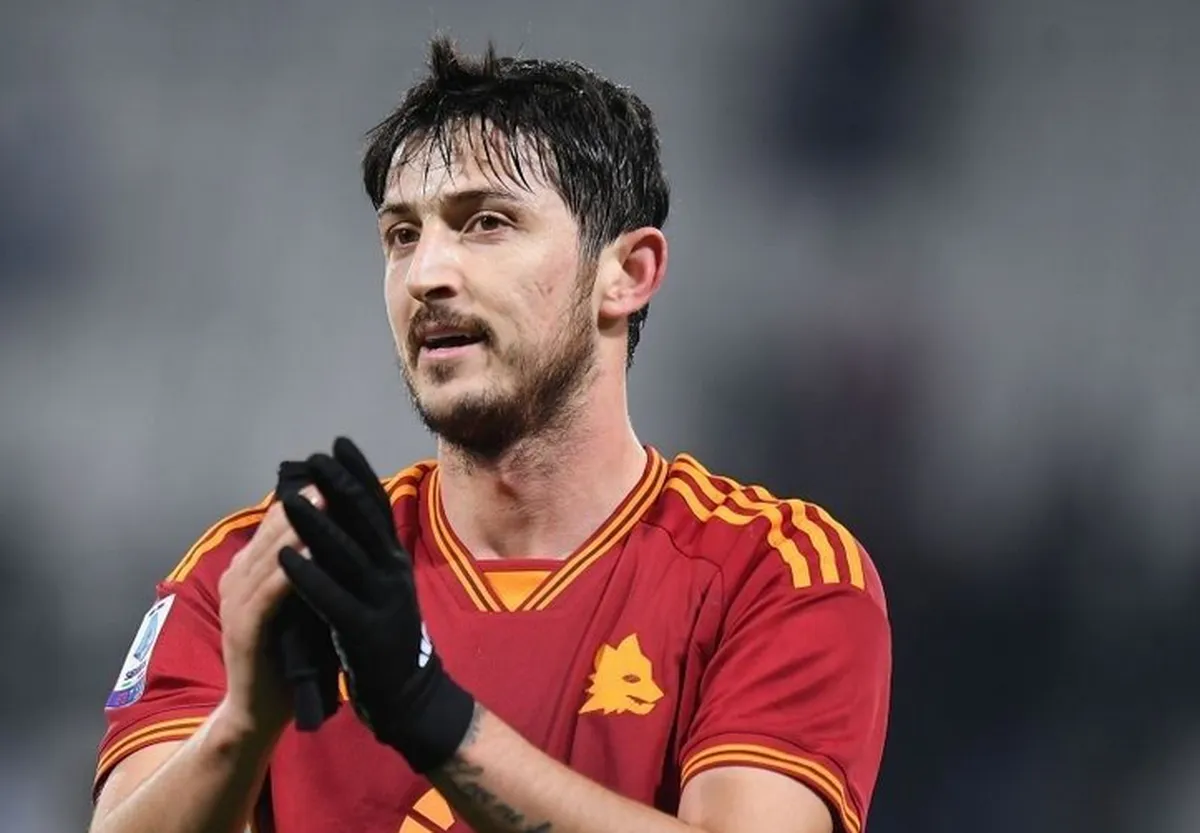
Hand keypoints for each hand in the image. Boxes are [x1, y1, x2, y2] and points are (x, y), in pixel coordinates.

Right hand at [217, 483, 322, 740]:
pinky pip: (268, 591)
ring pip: (271, 552)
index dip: (311, 495)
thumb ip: (312, 567)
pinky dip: (291, 567)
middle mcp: (238, 577)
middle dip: (308, 499)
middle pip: (275, 528)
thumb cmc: (289, 654)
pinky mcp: (243, 628)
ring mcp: (236, 602)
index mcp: (250, 569)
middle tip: (338, 471)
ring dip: (301, 524)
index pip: (281, 521)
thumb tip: (344, 527)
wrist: (261, 711)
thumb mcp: (303, 601)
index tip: (343, 470)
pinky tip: (312, 548)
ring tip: (330, 496)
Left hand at [277, 437, 474, 772]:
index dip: (359, 473)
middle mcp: (392, 572)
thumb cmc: (386, 637)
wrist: (409, 694)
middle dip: (339, 485)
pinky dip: (308, 576)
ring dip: (317, 524)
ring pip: (346, 554)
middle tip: (316, 457)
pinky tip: (284, 558)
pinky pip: (331, 598)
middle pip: (364, 520)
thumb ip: (367, 554)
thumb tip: (346, 515)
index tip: (339, 444)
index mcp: (394, 560)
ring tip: (292, 497)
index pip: (377, 507)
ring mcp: (381, 601)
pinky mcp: (364, 631)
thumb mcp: (384, 586)